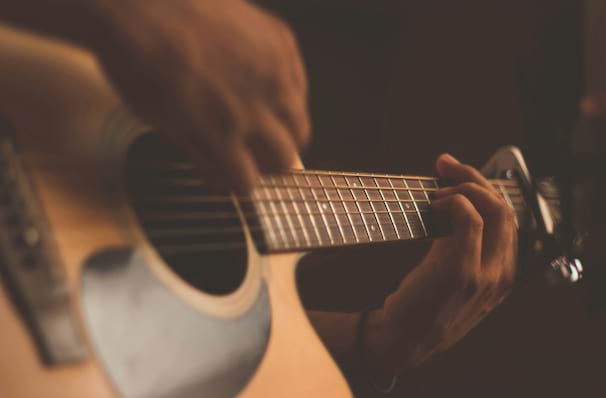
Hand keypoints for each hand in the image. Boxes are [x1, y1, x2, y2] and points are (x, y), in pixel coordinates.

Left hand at [91, 0, 309, 190]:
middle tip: (252, 153)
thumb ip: (197, 153)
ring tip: (262, 121)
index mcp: (220, 134)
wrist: (143, 1)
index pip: (247, 182)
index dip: (237, 182)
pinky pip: (299, 83)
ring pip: (300, 126)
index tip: (231, 174)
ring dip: (283, 133)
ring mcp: (274, 73)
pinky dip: (287, 95)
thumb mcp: (159, 120)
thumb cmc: (140, 59)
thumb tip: (218, 178)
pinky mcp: (281, 43)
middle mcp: (256, 107)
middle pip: (284, 160)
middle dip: (267, 164)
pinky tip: (264, 86)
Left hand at [365, 154, 516, 373]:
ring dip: (462, 187)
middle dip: (476, 178)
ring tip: (437, 190)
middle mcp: (501, 274)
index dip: (485, 190)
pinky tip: (433, 206)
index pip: (508, 220)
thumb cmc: (422, 307)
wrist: (402, 341)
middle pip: (505, 208)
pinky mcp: (460, 269)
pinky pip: (468, 217)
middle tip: (447, 166)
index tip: (457, 174)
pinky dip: (452, 201)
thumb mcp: (457, 283)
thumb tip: (454, 206)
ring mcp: (484, 273)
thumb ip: (466, 251)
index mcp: (503, 276)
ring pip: (491, 208)